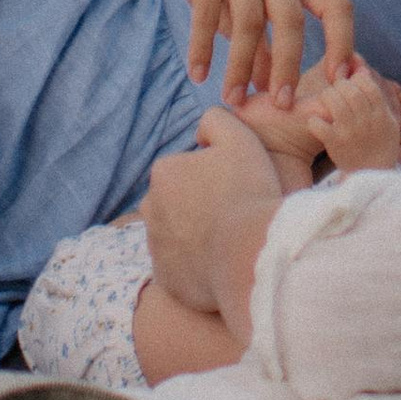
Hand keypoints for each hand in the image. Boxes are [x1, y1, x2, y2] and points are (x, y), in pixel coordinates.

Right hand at [139, 0, 357, 105]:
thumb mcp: (249, 13)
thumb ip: (264, 48)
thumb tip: (271, 92)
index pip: (335, 4)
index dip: (342, 41)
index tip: (337, 80)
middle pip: (290, 17)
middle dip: (288, 65)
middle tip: (281, 105)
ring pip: (248, 21)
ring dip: (240, 66)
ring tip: (233, 99)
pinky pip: (207, 14)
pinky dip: (203, 48)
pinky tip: (199, 75)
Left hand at [142, 107, 283, 307]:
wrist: (251, 256)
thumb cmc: (247, 193)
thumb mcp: (239, 139)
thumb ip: (216, 120)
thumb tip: (200, 131)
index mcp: (163, 172)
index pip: (187, 170)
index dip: (215, 178)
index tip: (236, 189)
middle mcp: (150, 209)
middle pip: (179, 203)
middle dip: (199, 207)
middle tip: (234, 215)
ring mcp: (155, 247)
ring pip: (178, 235)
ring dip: (197, 236)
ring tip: (230, 242)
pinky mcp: (165, 279)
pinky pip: (181, 268)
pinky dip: (196, 266)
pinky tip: (222, 264)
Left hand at [293, 62, 400, 174]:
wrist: (372, 178)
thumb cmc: (380, 145)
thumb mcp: (389, 120)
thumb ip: (378, 94)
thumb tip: (360, 67)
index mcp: (382, 113)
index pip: (365, 82)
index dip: (355, 79)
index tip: (351, 85)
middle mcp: (367, 120)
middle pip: (347, 88)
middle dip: (338, 86)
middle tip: (336, 93)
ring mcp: (349, 132)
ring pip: (332, 100)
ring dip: (326, 98)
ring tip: (327, 105)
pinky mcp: (334, 144)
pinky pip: (317, 123)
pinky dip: (314, 121)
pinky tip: (318, 124)